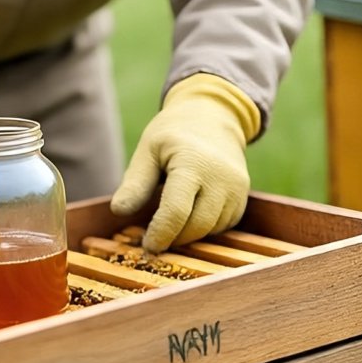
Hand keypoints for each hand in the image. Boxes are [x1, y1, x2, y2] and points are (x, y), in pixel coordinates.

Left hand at [111, 72, 260, 252]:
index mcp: (193, 163)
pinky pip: (223, 225)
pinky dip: (205, 228)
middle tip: (155, 238)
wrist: (212, 116)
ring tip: (171, 223)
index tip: (147, 246)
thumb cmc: (174, 134)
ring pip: (211, 230)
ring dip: (189, 234)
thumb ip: (135, 183)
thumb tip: (118, 210)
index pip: (176, 212)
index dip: (160, 234)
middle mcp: (220, 178)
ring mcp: (236, 189)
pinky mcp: (243, 197)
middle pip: (196, 227)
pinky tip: (190, 215)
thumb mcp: (148, 150)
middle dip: (174, 238)